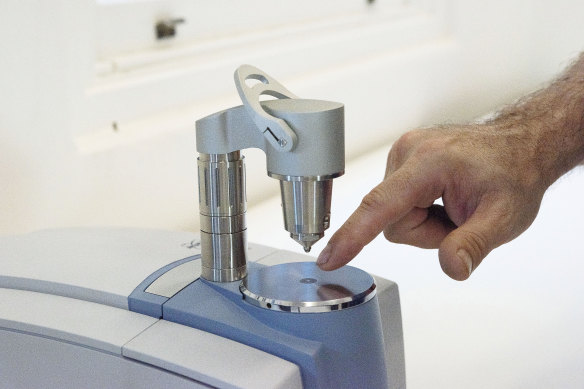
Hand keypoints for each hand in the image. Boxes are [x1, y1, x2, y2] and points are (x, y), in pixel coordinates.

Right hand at [317, 124, 547, 279]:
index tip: (329, 257)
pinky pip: (397, 201)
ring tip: (454, 206)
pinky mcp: (402, 158)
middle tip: (459, 220)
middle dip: (425, 232)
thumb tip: (452, 267)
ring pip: (393, 214)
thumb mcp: (505, 217)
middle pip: (391, 220)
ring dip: (423, 221)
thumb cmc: (513, 174)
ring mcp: (403, 153)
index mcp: (429, 163)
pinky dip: (419, 209)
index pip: (380, 206)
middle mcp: (408, 152)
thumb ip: (474, 244)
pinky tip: (443, 198)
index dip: (353, 235)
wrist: (520, 147)